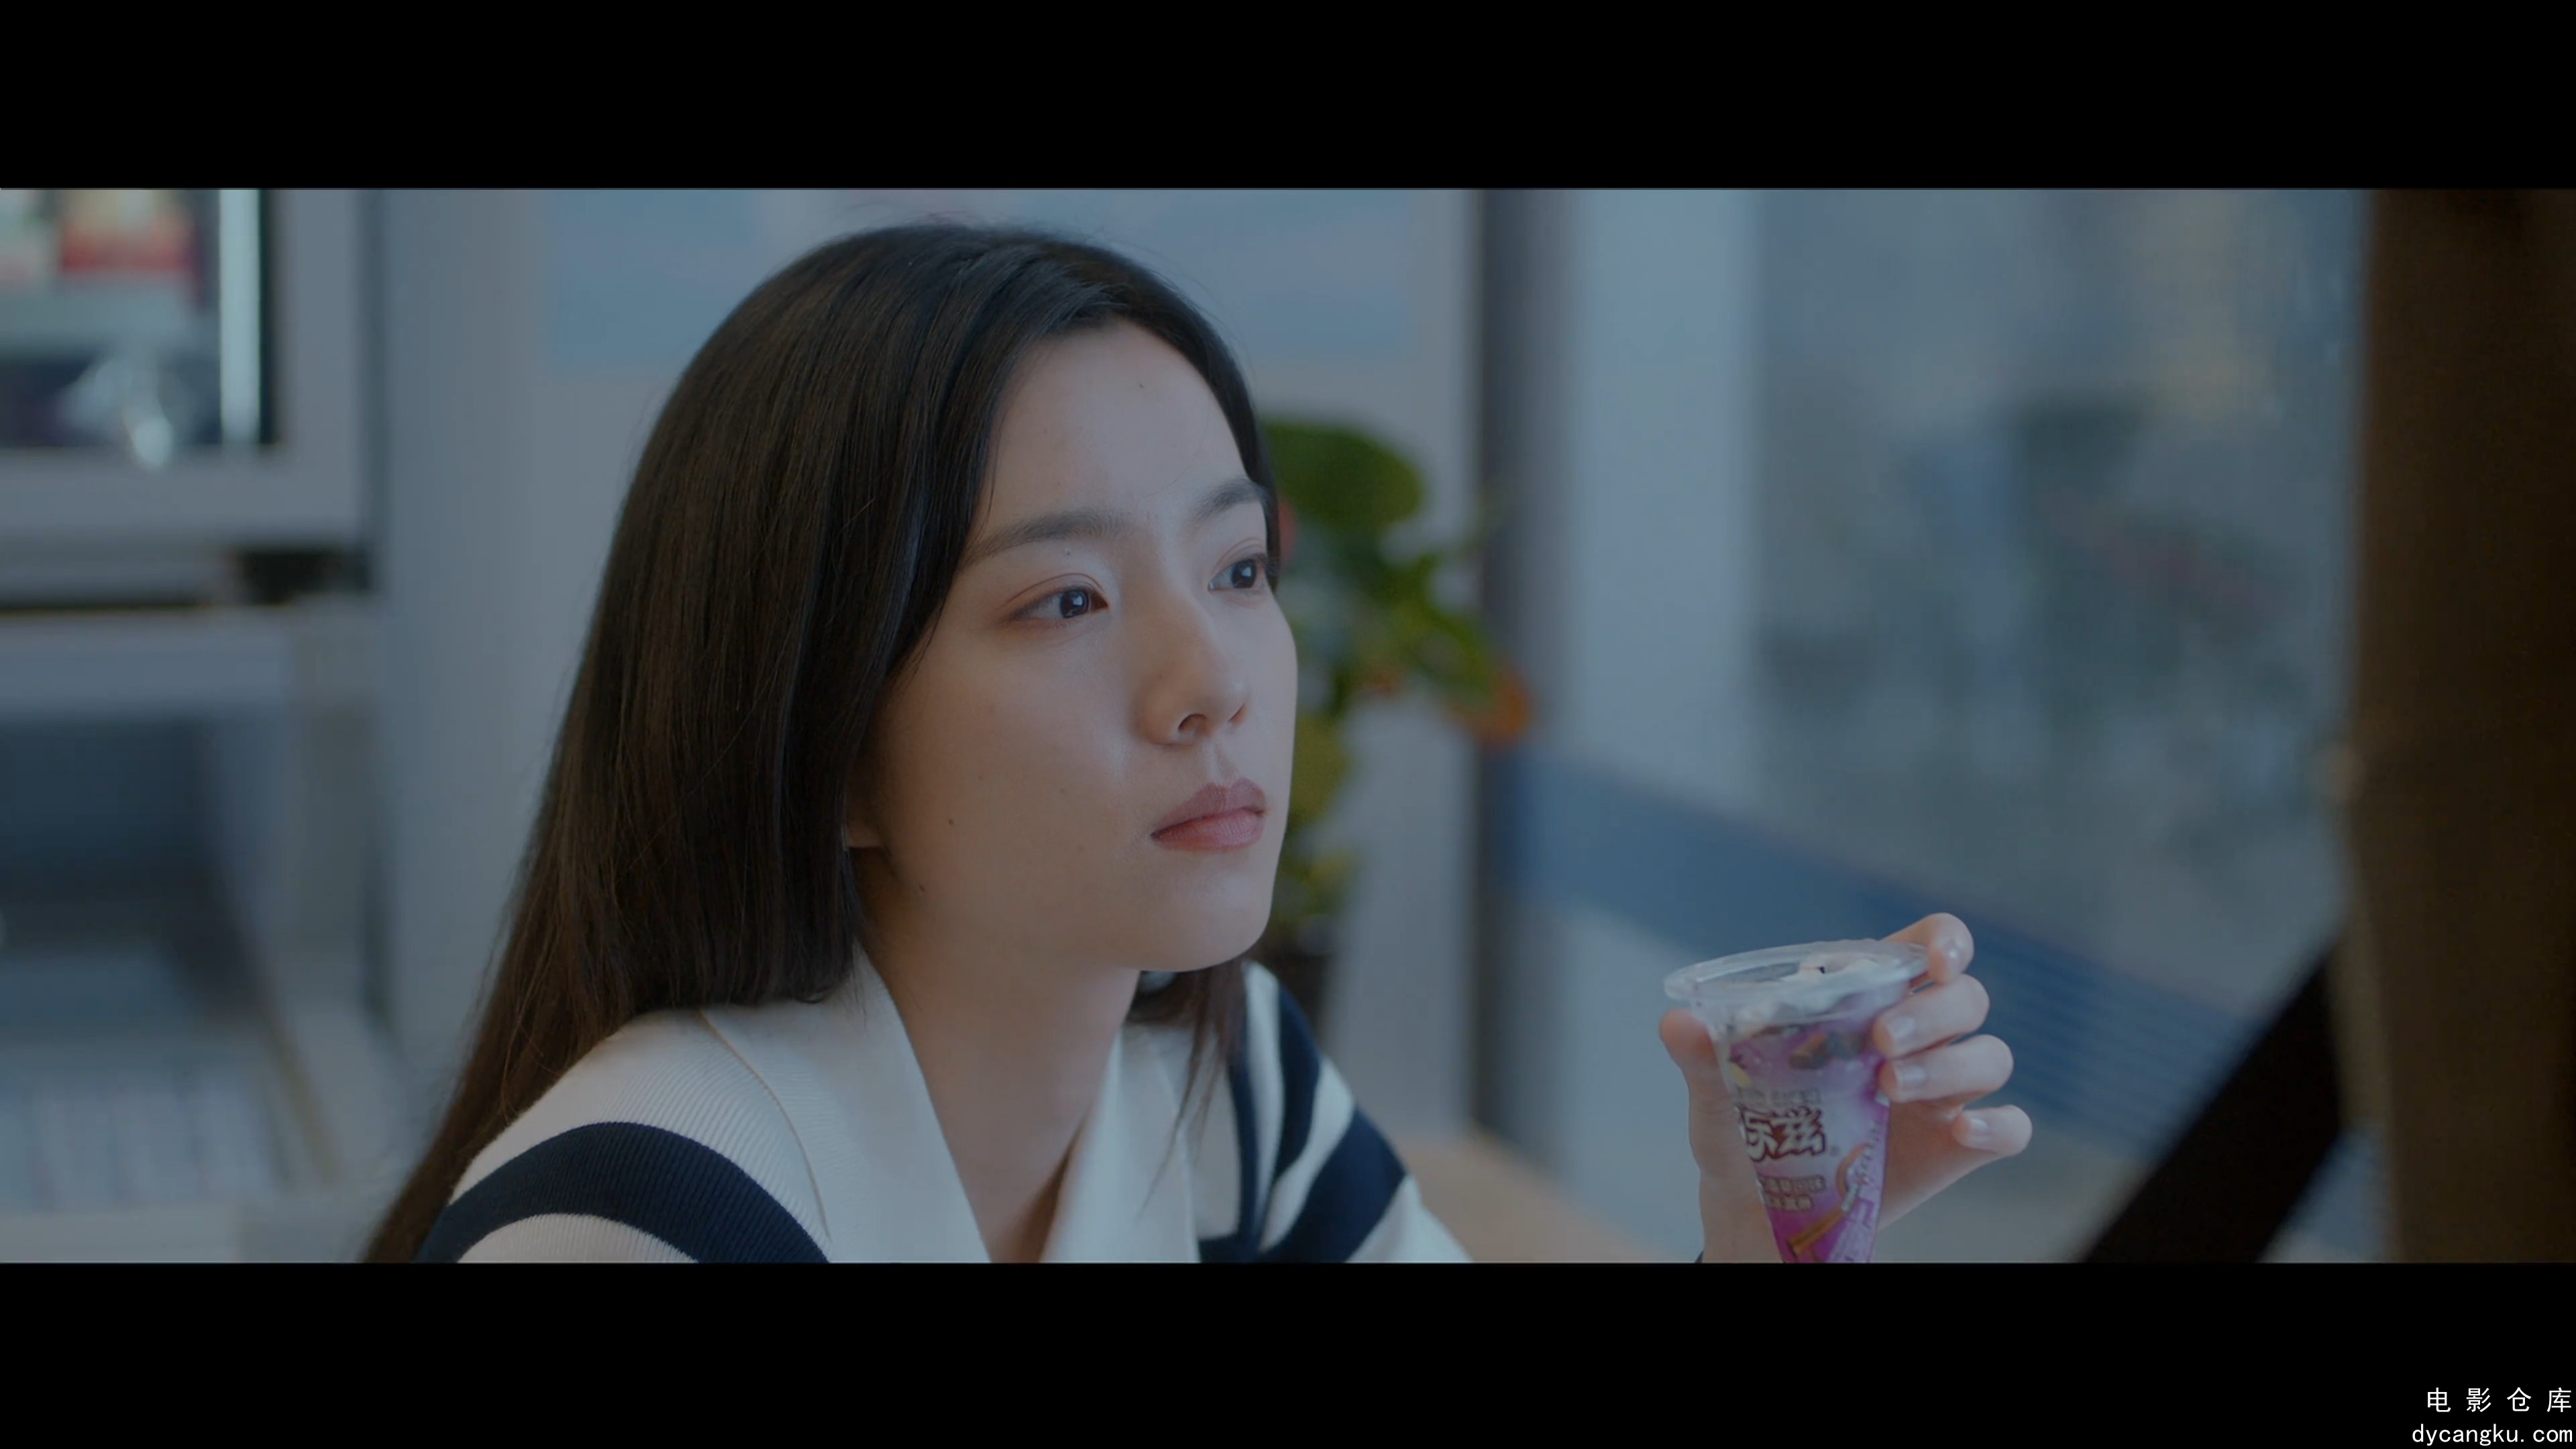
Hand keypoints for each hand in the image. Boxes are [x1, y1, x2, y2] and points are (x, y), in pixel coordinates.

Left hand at [1660, 913, 2031, 1261]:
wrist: (1760, 1211)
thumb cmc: (1747, 1133)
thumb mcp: (1719, 1097)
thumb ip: (1704, 1059)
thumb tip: (1678, 1024)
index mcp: (1870, 1002)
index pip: (1929, 948)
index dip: (1945, 941)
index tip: (1931, 959)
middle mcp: (1919, 1039)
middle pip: (1965, 999)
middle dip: (1933, 1011)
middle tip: (1881, 1041)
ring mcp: (1944, 1092)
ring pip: (1990, 1055)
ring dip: (1950, 1065)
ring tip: (1886, 1088)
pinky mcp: (1959, 1145)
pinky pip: (2010, 1127)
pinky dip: (1998, 1126)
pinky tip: (1960, 1133)